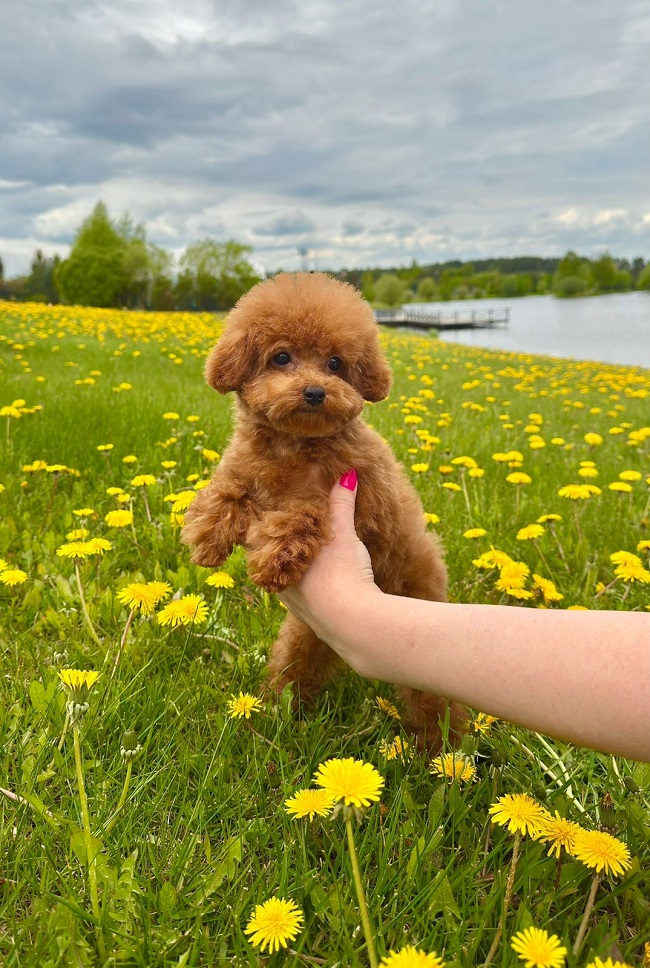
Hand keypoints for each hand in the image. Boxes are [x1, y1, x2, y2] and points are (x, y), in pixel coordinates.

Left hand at [279, 471, 379, 668]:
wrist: (354, 623)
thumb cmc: (341, 573)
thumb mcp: (343, 533)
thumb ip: (341, 503)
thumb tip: (346, 473)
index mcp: (273, 558)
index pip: (256, 537)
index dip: (262, 524)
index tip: (268, 512)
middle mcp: (275, 581)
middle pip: (269, 557)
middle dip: (279, 544)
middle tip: (290, 528)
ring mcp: (290, 602)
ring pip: (285, 577)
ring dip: (294, 566)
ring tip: (307, 551)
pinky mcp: (308, 616)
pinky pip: (301, 594)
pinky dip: (308, 584)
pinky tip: (322, 579)